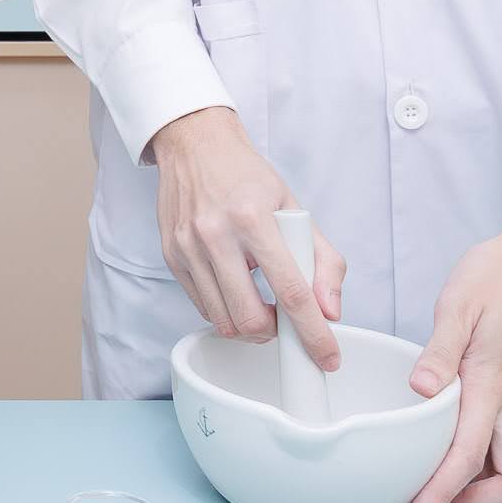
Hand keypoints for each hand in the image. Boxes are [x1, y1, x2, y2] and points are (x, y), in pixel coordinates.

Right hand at [145, 107, 344, 370]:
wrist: (194, 146)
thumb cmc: (246, 177)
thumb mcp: (294, 208)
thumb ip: (322, 261)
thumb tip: (330, 311)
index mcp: (253, 218)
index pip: (290, 290)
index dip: (313, 332)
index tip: (328, 357)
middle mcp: (215, 233)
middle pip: (250, 316)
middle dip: (274, 334)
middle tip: (284, 324)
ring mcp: (188, 247)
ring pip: (223, 320)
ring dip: (249, 326)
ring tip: (260, 306)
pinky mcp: (171, 256)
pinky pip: (202, 306)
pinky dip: (224, 311)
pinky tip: (235, 291)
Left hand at [402, 185, 501, 502]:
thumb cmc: (501, 275)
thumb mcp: (459, 305)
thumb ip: (439, 351)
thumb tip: (420, 392)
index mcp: (492, 385)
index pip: (467, 456)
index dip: (441, 492)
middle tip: (428, 501)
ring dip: (481, 482)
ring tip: (434, 475)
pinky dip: (483, 454)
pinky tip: (449, 438)